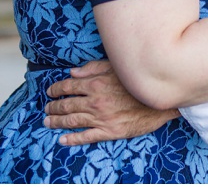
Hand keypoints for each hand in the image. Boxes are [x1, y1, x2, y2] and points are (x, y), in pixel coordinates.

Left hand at [43, 60, 177, 144]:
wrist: (160, 100)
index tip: (49, 92)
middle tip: (47, 109)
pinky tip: (62, 139)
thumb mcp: (116, 68)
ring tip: (48, 122)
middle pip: (67, 105)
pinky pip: (85, 137)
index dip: (55, 89)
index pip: (68, 87)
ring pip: (72, 121)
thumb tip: (73, 72)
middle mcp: (95, 102)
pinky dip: (71, 139)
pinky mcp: (109, 132)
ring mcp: (101, 118)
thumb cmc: (139, 81)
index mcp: (95, 84)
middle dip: (53, 107)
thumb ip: (93, 68)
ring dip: (57, 122)